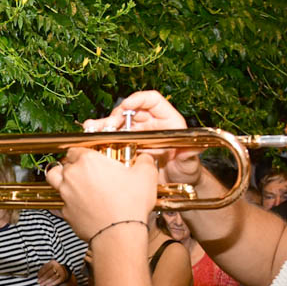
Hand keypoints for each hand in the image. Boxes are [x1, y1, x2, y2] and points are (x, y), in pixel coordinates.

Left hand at [36, 260, 67, 285]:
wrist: (65, 271)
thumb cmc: (54, 268)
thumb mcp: (49, 266)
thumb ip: (43, 269)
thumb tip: (38, 275)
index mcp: (53, 262)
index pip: (45, 268)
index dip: (41, 273)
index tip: (37, 277)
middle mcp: (57, 266)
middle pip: (49, 273)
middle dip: (43, 278)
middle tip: (38, 282)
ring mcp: (61, 272)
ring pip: (52, 278)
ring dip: (46, 282)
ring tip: (41, 285)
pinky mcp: (63, 277)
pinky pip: (57, 281)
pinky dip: (52, 284)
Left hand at [46, 147, 157, 241]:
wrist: (118, 233)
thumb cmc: (129, 204)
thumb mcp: (146, 176)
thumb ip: (144, 162)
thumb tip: (144, 159)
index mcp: (88, 161)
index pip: (75, 149)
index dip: (82, 153)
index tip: (90, 158)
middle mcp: (72, 175)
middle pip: (63, 164)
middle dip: (72, 166)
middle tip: (84, 171)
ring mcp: (66, 194)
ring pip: (54, 180)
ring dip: (61, 179)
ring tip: (73, 183)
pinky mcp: (66, 212)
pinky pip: (63, 203)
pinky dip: (70, 203)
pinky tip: (83, 206)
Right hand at [81, 91, 200, 185]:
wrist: (175, 186)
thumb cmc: (185, 171)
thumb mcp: (189, 164)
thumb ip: (190, 155)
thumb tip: (196, 148)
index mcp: (168, 121)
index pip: (153, 100)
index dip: (139, 99)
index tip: (127, 105)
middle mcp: (151, 123)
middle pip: (131, 110)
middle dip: (118, 114)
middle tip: (109, 124)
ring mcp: (137, 133)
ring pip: (118, 121)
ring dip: (105, 123)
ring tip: (94, 128)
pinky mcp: (126, 144)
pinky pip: (112, 135)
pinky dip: (100, 133)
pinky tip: (90, 132)